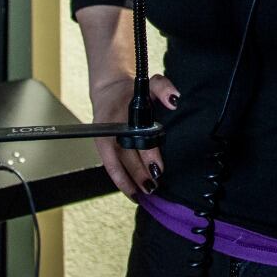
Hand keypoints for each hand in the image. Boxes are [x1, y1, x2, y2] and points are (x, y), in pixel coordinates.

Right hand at [90, 73, 179, 199]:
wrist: (109, 91)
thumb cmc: (131, 90)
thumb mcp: (150, 82)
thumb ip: (163, 88)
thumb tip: (174, 100)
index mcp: (121, 112)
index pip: (134, 135)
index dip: (147, 153)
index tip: (158, 167)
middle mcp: (109, 127)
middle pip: (124, 154)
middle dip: (139, 172)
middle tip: (154, 186)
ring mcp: (103, 138)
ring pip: (115, 164)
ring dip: (129, 181)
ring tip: (144, 194)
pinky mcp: (101, 148)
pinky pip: (110, 167)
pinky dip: (121, 181)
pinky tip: (133, 193)